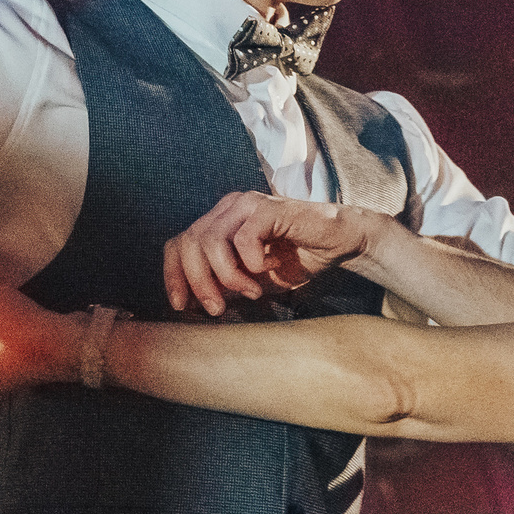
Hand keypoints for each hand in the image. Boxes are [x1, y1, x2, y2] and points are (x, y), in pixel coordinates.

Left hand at [163, 192, 382, 315]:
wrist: (340, 244)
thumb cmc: (297, 260)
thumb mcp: (252, 280)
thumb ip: (224, 286)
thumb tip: (192, 305)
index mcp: (218, 221)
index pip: (177, 243)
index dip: (173, 275)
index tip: (181, 305)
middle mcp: (228, 207)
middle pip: (188, 243)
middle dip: (199, 282)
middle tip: (218, 309)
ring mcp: (247, 204)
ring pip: (210, 241)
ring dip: (227, 276)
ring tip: (252, 291)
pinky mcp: (268, 208)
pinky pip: (243, 238)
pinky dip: (253, 262)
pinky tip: (271, 267)